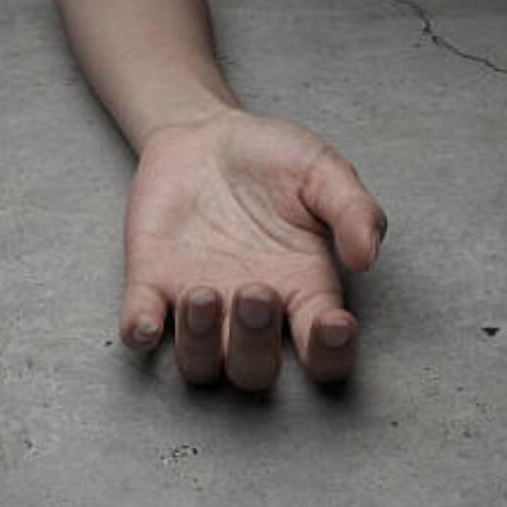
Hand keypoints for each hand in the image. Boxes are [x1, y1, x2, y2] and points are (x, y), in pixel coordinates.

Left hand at [121, 109, 386, 389]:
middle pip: (254, 372)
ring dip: (199, 344)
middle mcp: (250, 314)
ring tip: (204, 293)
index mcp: (303, 293)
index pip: (324, 353)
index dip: (331, 354)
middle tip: (254, 292)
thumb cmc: (273, 160)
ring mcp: (198, 304)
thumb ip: (353, 209)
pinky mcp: (151, 283)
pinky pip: (140, 329)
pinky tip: (145, 322)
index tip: (333, 323)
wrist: (206, 134)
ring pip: (199, 365)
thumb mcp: (323, 171)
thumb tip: (366, 257)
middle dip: (253, 345)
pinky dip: (140, 333)